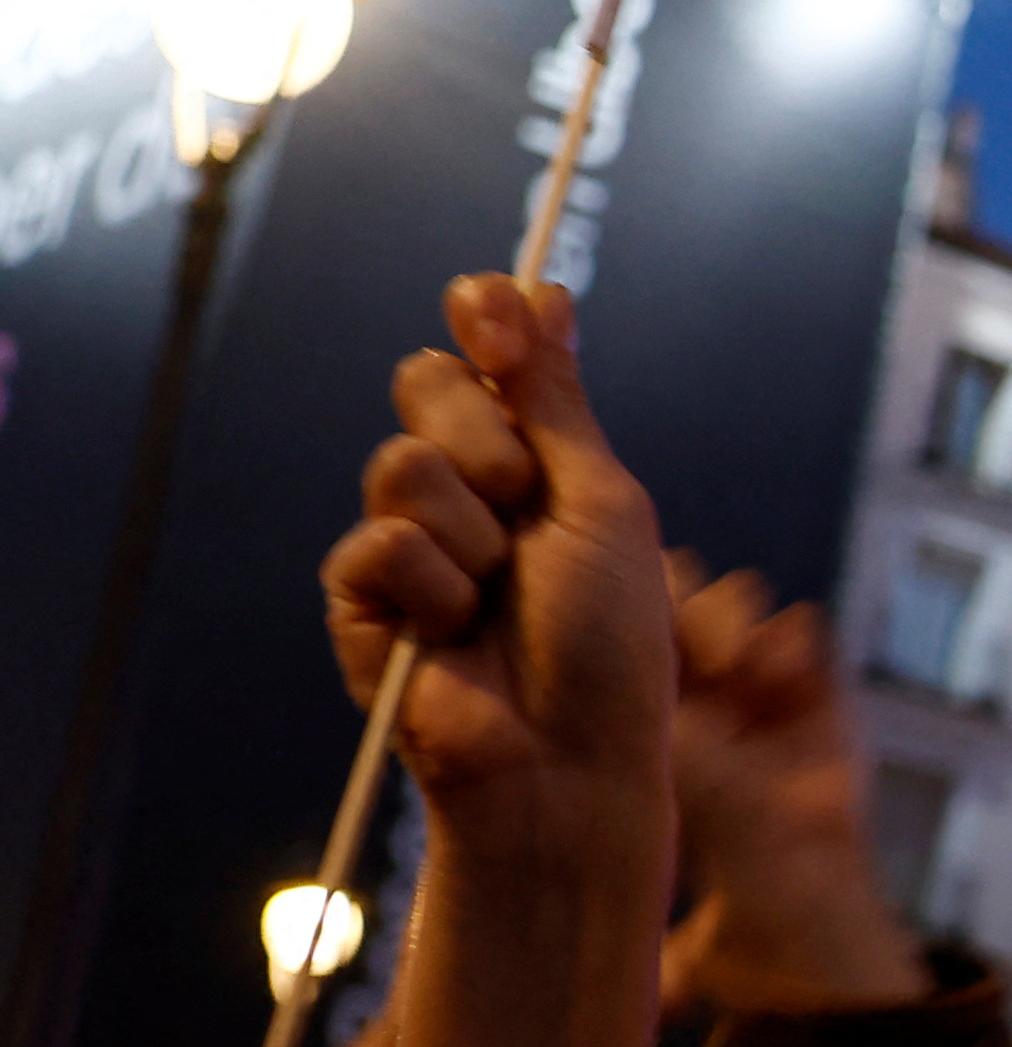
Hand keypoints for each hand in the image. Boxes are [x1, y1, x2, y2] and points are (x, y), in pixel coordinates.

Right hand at [327, 277, 675, 866]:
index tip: (490, 307)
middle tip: (526, 502)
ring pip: (400, 462)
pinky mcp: (363, 602)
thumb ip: (556, 399)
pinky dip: (431, 589)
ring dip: (470, 530)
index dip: (483, 320)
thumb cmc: (613, 645)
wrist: (571, 758)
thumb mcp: (603, 502)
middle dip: (485, 435)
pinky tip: (453, 632)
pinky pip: (374, 544)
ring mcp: (411, 543)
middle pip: (427, 385)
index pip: (483, 355)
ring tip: (500, 593)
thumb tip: (541, 288)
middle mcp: (468, 492)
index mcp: (534, 462)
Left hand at [663, 559, 923, 1016]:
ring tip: (738, 668)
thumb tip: (595, 885)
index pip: (618, 638)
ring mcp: (760, 689)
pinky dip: (793, 641)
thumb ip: (619, 810)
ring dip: (736, 619)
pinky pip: (802, 626)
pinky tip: (783, 683)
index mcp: (643, 724)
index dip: (625, 632)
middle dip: (683, 609)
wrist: (816, 917)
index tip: (636, 665)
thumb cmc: (724, 898)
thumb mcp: (654, 841)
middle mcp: (699, 695)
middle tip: (693, 655)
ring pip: (735, 598)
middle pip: (674, 598)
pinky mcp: (822, 691)